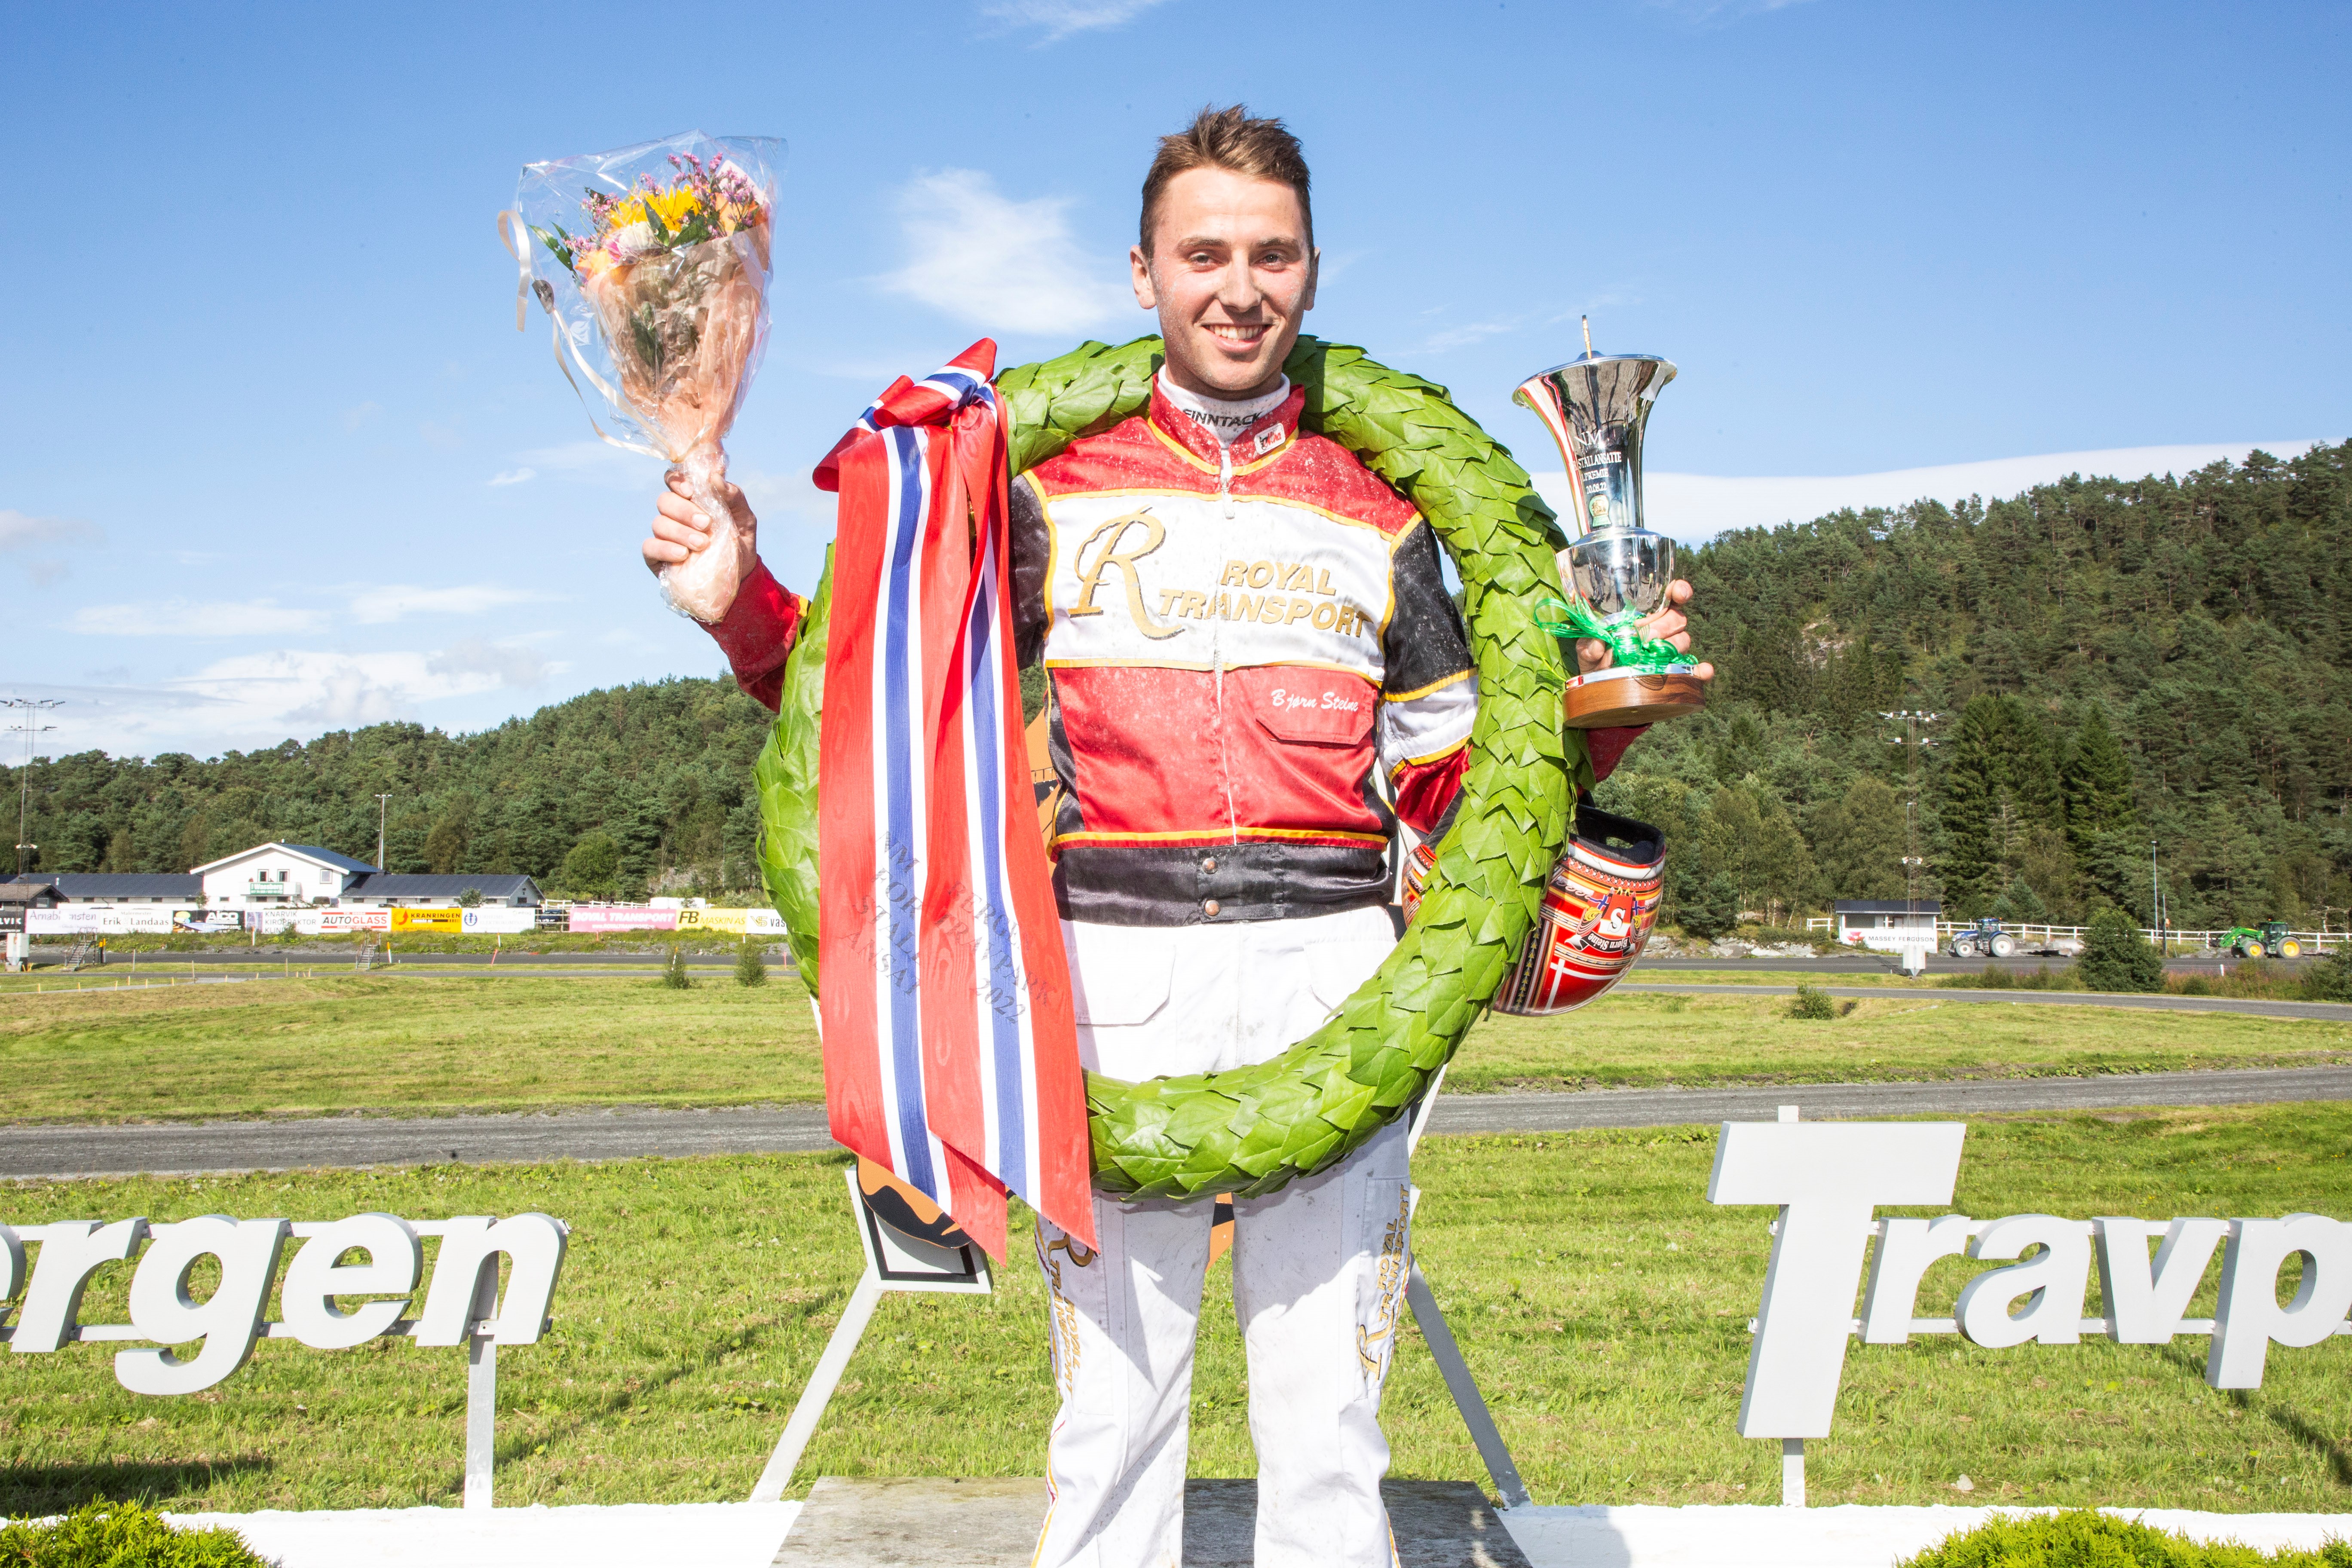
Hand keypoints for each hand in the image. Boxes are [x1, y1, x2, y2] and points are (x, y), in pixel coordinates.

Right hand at [643, 468, 758, 618]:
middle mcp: (674, 514)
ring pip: (659, 523)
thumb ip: (733, 496)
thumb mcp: (745, 518)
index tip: (691, 490)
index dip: (677, 481)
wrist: (740, 576)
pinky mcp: (656, 556)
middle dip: (685, 511)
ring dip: (681, 532)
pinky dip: (665, 549)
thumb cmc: (739, 541)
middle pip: (665, 501)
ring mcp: (664, 535)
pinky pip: (650, 547)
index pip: (673, 479)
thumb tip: (715, 477)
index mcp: (691, 499)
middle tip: (706, 524)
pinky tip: (682, 555)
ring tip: (702, 544)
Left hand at [1575, 578, 1716, 680]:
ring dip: (1671, 646)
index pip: (1669, 598)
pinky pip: (1695, 671)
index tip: (1678, 592)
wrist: (1602, 688)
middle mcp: (1662, 630)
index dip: (1679, 591)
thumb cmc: (1597, 660)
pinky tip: (1703, 671)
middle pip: (1677, 619)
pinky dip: (1701, 671)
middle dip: (1663, 626)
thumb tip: (1597, 645)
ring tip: (1650, 654)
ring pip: (1684, 641)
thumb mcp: (1587, 650)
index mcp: (1645, 616)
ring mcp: (1670, 652)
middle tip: (1644, 637)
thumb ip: (1589, 645)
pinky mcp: (1676, 674)